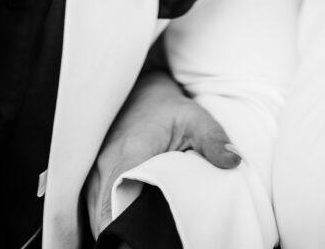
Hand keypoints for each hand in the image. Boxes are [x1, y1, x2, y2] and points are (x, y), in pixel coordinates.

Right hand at [84, 69, 240, 236]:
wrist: (144, 91)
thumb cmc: (169, 108)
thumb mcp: (196, 119)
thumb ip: (213, 140)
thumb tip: (232, 162)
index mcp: (128, 154)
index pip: (112, 205)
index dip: (120, 227)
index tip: (137, 239)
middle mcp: (105, 163)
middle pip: (102, 214)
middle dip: (117, 232)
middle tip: (142, 239)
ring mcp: (95, 167)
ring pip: (94, 211)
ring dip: (110, 223)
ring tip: (134, 234)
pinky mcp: (94, 171)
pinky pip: (92, 202)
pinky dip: (105, 214)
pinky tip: (123, 220)